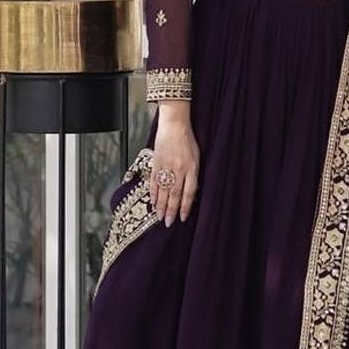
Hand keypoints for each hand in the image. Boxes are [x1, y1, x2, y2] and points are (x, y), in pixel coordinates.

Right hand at [150, 105, 199, 226]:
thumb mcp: (197, 158)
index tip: (182, 218)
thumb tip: (191, 193)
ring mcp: (166, 167)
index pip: (189, 193)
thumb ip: (194, 175)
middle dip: (170, 211)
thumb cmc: (188, 140)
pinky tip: (152, 201)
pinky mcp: (156, 163)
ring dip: (160, 205)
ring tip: (158, 217)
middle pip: (174, 195)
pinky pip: (154, 182)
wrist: (174, 125)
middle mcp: (179, 170)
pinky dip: (152, 193)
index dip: (185, 207)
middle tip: (167, 223)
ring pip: (163, 191)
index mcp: (191, 169)